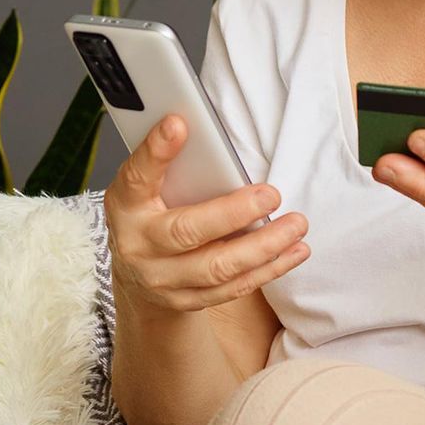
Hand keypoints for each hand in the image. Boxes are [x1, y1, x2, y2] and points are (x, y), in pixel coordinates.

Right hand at [104, 113, 310, 313]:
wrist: (138, 275)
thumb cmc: (154, 213)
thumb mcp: (152, 186)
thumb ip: (176, 165)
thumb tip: (210, 133)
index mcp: (127, 205)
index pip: (138, 176)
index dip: (155, 151)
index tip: (178, 124)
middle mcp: (139, 245)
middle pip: (187, 231)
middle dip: (234, 213)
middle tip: (272, 194)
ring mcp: (162, 279)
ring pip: (218, 267)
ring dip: (264, 246)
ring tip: (297, 224)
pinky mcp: (187, 300)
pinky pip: (234, 288)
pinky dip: (270, 268)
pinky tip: (296, 250)